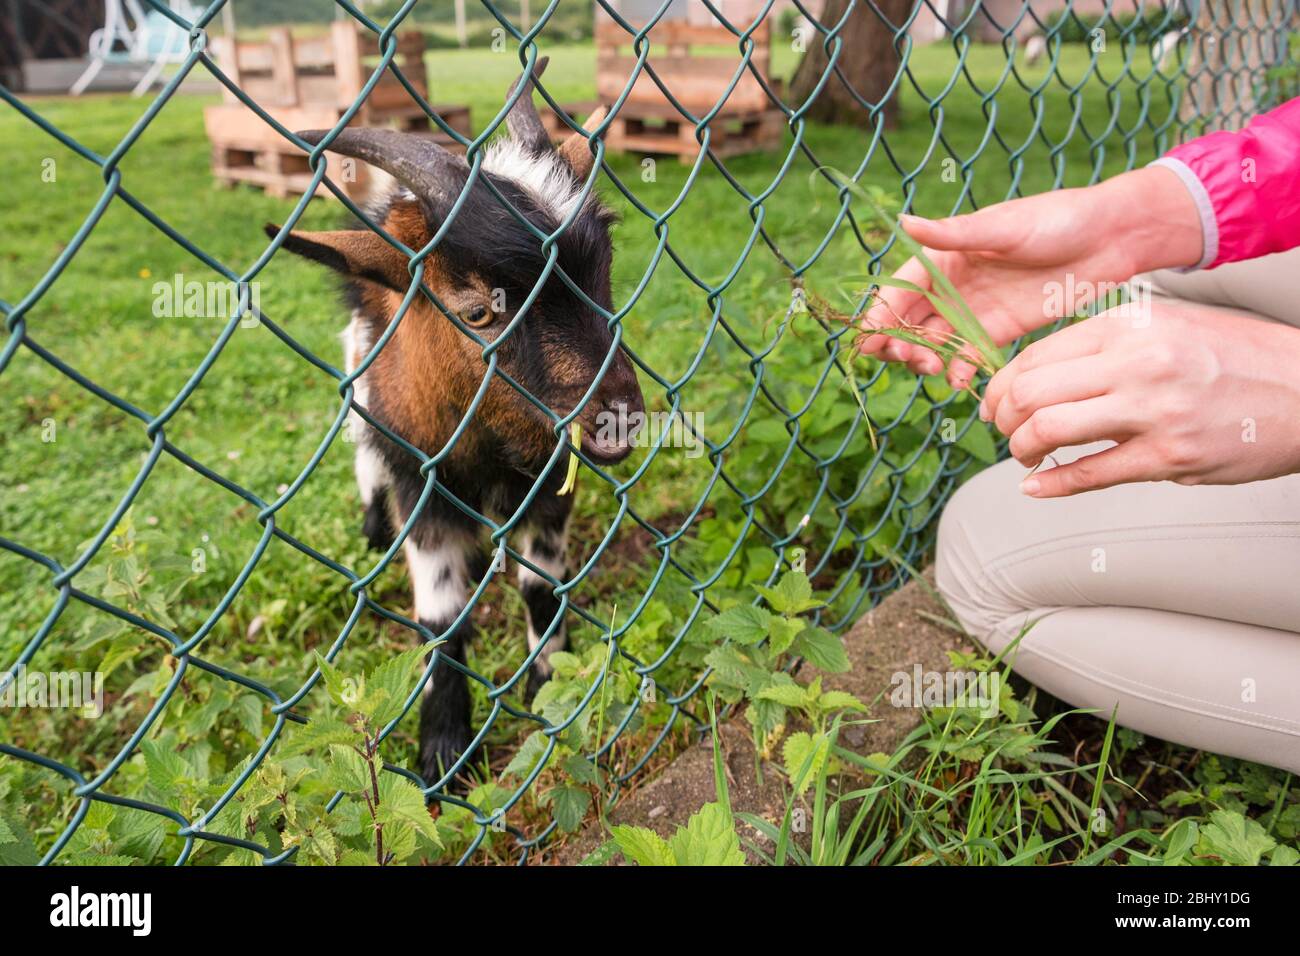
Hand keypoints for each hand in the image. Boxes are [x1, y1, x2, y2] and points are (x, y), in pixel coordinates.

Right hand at [859, 166, 1202, 386]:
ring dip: (923, 359)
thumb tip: (904, 222)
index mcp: (946, 255)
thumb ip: (954, 233)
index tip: (871, 337)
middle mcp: (952, 285)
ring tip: (933, 369)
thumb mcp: (1004, 227)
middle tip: (907, 358)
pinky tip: (958, 381)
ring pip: (932, 342)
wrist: (1112, 238)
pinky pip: (965, 356)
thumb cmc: (1058, 218)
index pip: (900, 288)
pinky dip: (956, 370)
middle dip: (898, 342)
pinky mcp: (999, 331)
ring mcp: (974, 310)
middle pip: (908, 320)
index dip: (882, 312)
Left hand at [980, 302, 1299, 496]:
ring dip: (1022, 449)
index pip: (1035, 355)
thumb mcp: (1169, 326)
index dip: (1001, 385)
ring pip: (1048, 429)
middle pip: (1030, 391)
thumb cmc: (1237, 359)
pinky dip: (1050, 484)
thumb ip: (1109, 344)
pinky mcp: (1170, 455)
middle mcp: (1137, 360)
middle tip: (1005, 432)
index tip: (995, 404)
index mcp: (1130, 324)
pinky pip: (1089, 473)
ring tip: (1025, 456)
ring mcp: (1153, 408)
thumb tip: (1045, 373)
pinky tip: (1036, 486)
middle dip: (1003, 418)